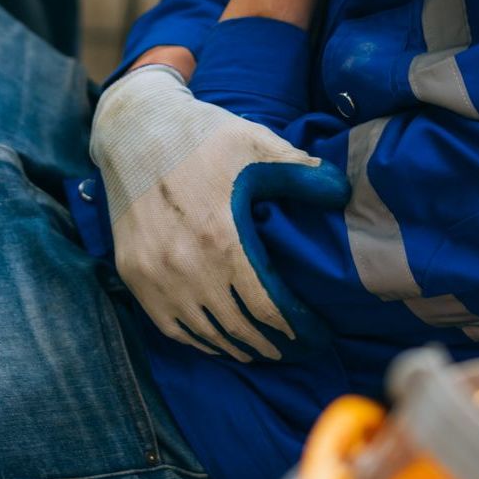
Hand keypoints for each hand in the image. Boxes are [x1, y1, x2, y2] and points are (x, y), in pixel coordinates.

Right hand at [91, 65, 350, 359]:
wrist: (134, 128)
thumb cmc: (204, 137)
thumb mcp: (260, 145)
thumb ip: (304, 174)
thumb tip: (345, 194)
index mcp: (223, 237)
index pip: (269, 306)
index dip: (298, 328)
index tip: (321, 337)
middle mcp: (185, 265)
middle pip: (240, 327)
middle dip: (277, 344)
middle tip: (302, 349)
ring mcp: (154, 274)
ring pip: (205, 333)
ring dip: (241, 348)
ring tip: (269, 350)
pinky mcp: (133, 274)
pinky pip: (171, 326)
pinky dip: (201, 341)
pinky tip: (223, 342)